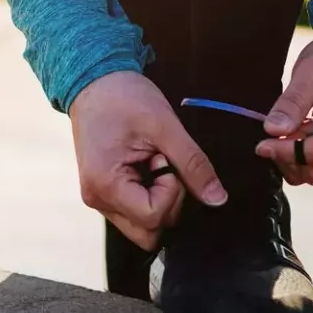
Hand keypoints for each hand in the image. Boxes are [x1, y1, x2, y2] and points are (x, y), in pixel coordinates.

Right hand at [68, 71, 226, 248]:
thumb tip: (218, 199)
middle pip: (147, 232)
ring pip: (142, 226)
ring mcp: (98, 198)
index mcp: (105, 184)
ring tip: (151, 163)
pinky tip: (145, 167)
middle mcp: (97, 199)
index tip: (166, 160)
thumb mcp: (164, 126)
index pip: (153, 217)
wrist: (94, 80)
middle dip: (167, 204)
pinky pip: (134, 212)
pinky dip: (148, 196)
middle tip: (162, 165)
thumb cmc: (125, 98)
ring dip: (157, 200)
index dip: (172, 193)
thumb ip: (193, 164)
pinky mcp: (103, 192)